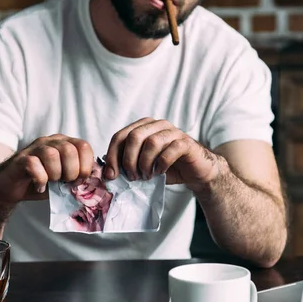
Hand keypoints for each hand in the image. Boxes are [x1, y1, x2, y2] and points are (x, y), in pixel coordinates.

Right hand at [0, 134, 93, 203]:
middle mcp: (51, 142)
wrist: (13, 187)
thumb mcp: (65, 179)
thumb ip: (80, 176)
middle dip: (71, 172)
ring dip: (55, 174)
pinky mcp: (21, 159)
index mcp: (65, 144)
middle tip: (65, 182)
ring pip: (51, 155)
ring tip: (51, 182)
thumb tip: (97, 180)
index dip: (86, 165)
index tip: (80, 180)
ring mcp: (35, 148)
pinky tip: (40, 186)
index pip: (84, 146)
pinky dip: (40, 180)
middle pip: (69, 150)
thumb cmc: (42, 182)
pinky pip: (34, 165)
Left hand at [104, 118, 220, 189]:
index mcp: (143, 127)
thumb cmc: (166, 168)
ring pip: (152, 142)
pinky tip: (160, 173)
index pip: (120, 136)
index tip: (111, 175)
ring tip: (146, 176)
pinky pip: (169, 151)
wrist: (196, 172)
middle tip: (132, 176)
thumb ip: (126, 164)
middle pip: (134, 137)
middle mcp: (157, 125)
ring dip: (145, 163)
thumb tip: (107, 173)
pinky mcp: (186, 143)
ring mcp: (173, 132)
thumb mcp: (142, 165)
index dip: (112, 156)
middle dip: (129, 160)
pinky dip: (161, 164)